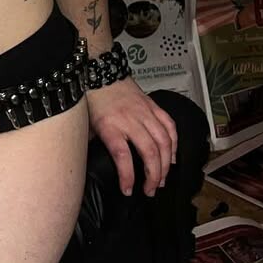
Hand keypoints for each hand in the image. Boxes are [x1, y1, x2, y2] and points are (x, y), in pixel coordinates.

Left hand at [86, 78, 177, 197]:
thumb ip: (96, 145)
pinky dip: (174, 144)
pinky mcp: (153, 107)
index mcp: (110, 125)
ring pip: (164, 142)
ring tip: (162, 179)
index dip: (127, 176)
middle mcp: (130, 120)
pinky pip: (170, 127)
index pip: (122, 156)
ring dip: (166, 164)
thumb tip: (97, 164)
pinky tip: (173, 158)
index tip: (128, 190)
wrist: (102, 73)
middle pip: (149, 151)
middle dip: (153, 175)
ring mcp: (145, 113)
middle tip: (150, 190)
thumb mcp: (88, 125)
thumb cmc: (94, 100)